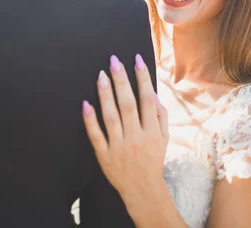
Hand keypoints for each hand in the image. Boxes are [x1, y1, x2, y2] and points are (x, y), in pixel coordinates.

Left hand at [82, 54, 168, 202]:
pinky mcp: (104, 155)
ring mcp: (119, 146)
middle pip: (128, 104)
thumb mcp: (164, 138)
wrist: (142, 190)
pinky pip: (96, 135)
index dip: (143, 78)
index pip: (147, 99)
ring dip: (106, 94)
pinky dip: (90, 120)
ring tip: (101, 75)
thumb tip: (153, 93)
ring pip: (111, 117)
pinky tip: (86, 103)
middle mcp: (136, 137)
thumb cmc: (153, 159)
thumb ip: (161, 116)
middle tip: (114, 61)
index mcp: (152, 131)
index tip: (137, 60)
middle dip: (122, 81)